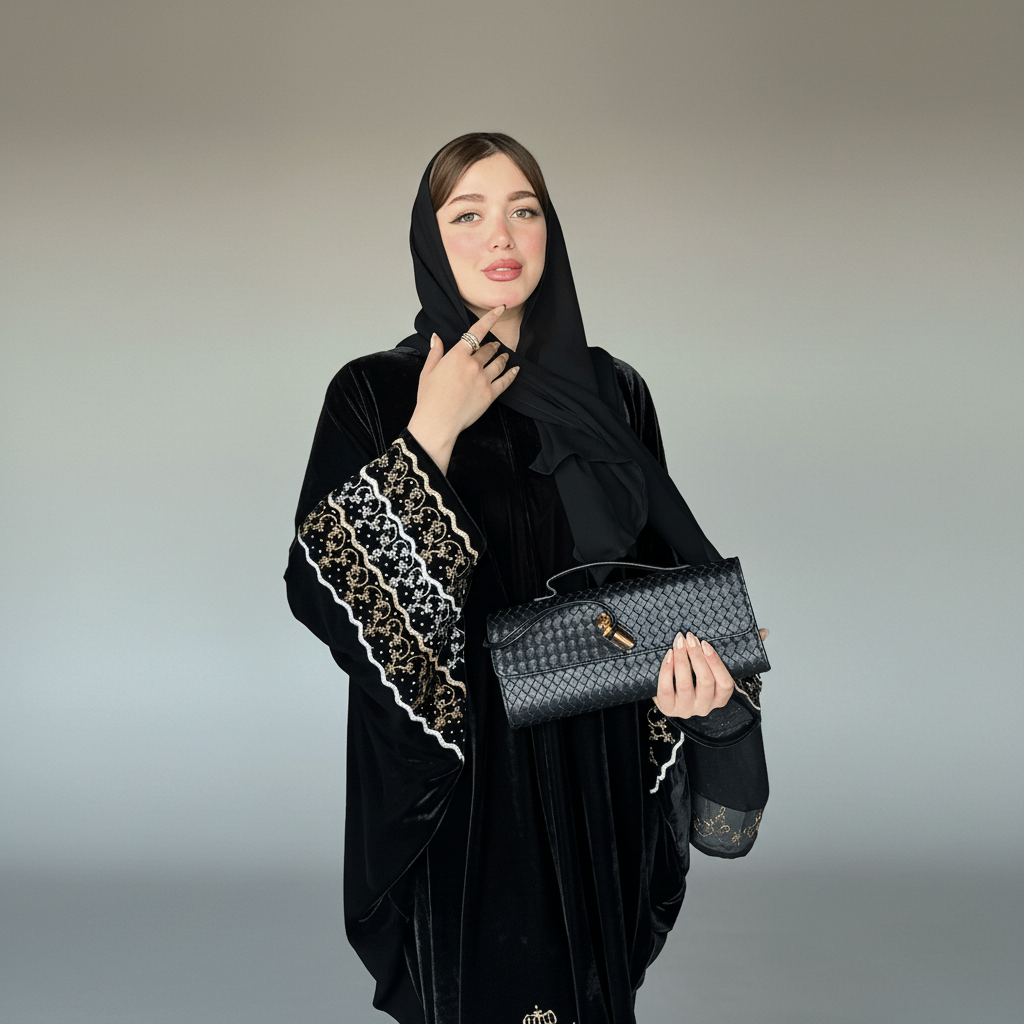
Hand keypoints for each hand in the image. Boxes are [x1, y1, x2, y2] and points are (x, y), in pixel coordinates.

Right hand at [406, 305, 518, 473]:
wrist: (437, 422)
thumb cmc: (429, 399)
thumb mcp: (427, 372)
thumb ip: (435, 352)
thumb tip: (436, 338)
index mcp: (457, 356)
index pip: (477, 331)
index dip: (491, 318)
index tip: (500, 309)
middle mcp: (473, 365)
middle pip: (489, 348)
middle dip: (492, 346)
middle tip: (494, 346)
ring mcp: (483, 380)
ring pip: (499, 362)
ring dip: (502, 358)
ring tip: (503, 357)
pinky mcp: (490, 395)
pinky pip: (506, 380)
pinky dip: (512, 374)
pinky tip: (515, 370)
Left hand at [653, 627, 768, 718]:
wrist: (671, 695)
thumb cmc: (696, 677)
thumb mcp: (716, 667)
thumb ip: (740, 651)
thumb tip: (764, 632)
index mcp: (720, 698)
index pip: (725, 683)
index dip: (715, 662)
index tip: (705, 642)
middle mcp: (705, 707)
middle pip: (704, 681)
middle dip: (696, 656)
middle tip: (689, 637)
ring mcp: (685, 709)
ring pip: (685, 684)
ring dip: (682, 660)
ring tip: (678, 642)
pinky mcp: (667, 707)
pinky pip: (666, 689)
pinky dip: (666, 670)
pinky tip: (668, 655)